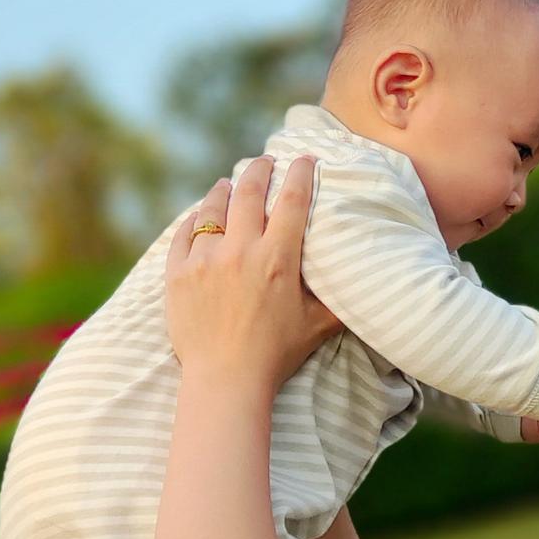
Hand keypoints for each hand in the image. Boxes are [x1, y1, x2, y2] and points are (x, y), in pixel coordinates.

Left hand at [165, 156, 342, 394]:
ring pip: (213, 208)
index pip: (291, 200)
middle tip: (265, 161)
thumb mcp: (317, 325)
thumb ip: (337, 298)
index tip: (303, 158)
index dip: (300, 174)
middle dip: (259, 170)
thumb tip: (361, 282)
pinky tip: (199, 216)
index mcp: (277, 259)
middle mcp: (239, 251)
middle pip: (249, 192)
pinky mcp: (177, 273)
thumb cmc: (277, 354)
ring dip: (223, 190)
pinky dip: (194, 219)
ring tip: (228, 183)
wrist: (226, 380)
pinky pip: (183, 234)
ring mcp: (204, 260)